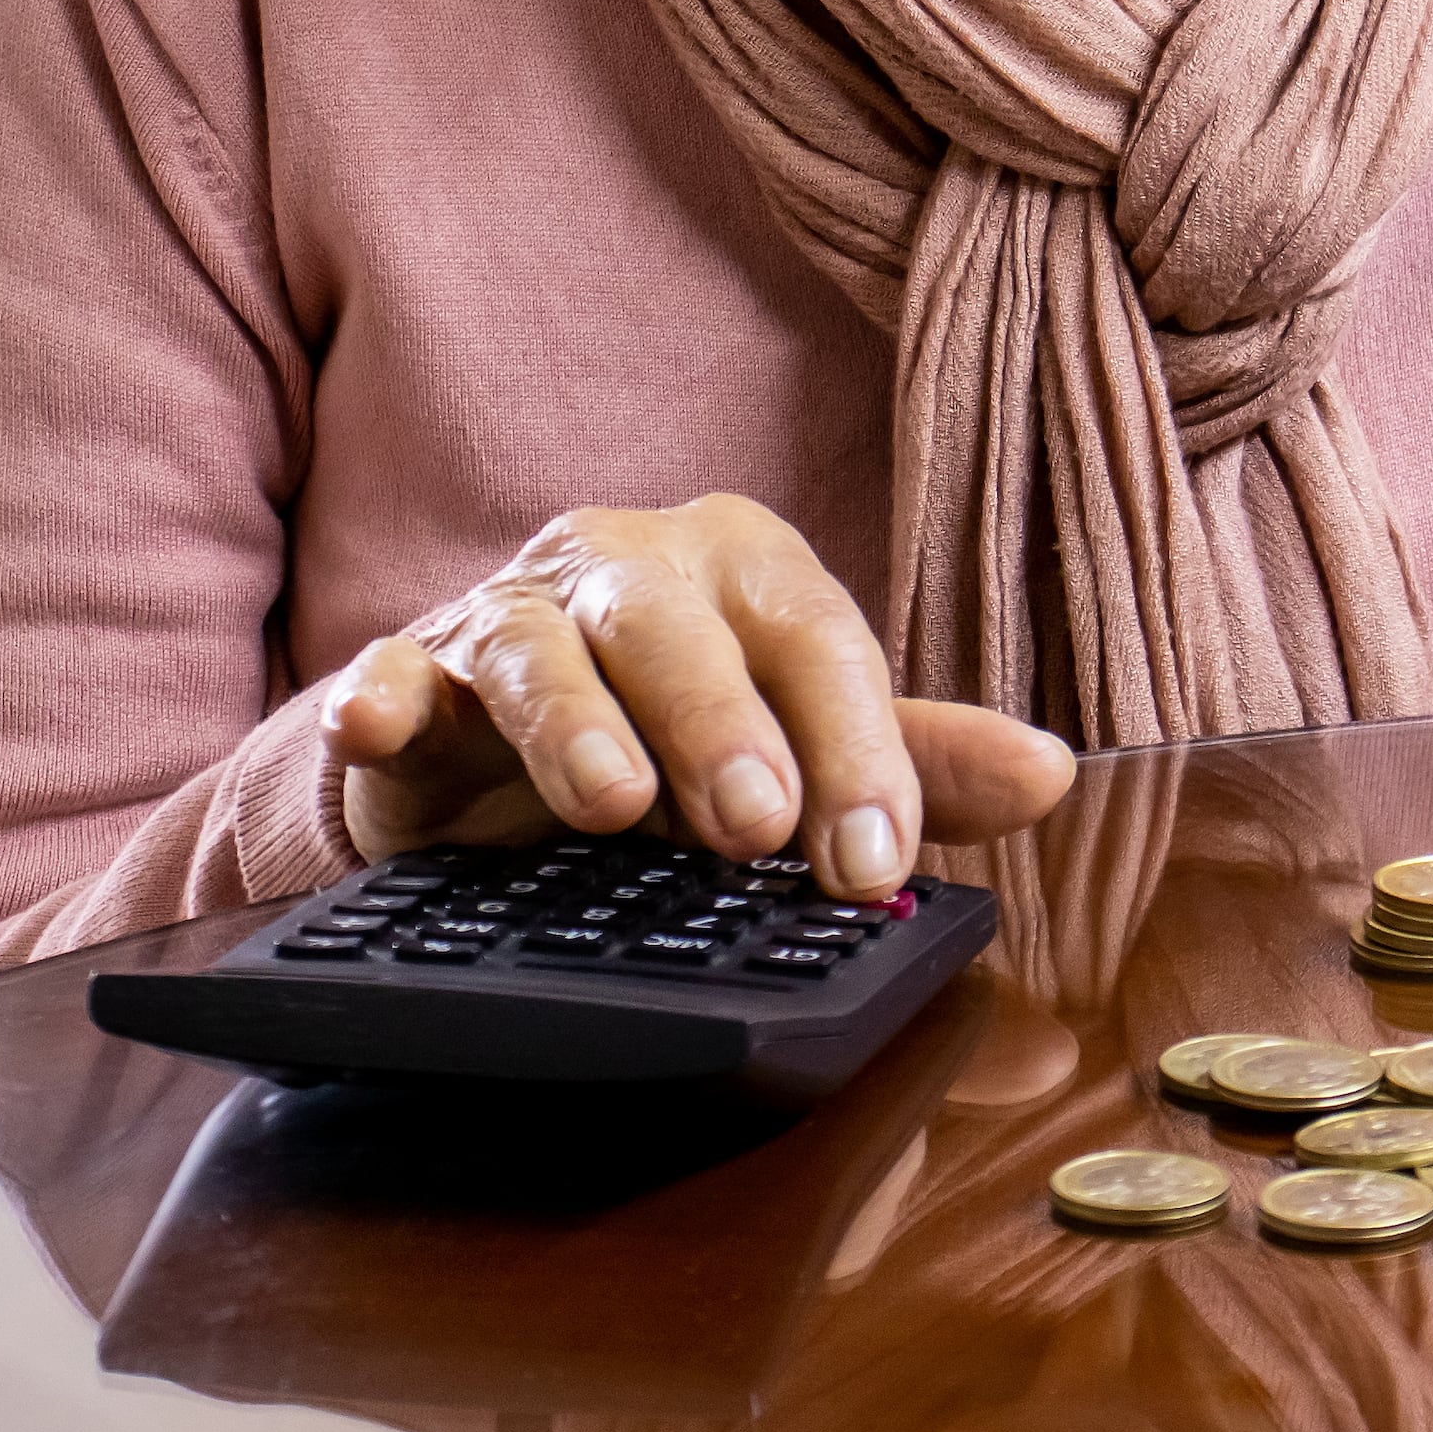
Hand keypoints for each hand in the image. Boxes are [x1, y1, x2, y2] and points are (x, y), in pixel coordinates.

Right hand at [317, 493, 1077, 898]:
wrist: (501, 747)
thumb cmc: (676, 731)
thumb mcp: (801, 742)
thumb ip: (913, 758)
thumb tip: (1052, 774)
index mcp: (745, 570)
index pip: (818, 641)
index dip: (856, 749)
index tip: (877, 861)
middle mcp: (629, 571)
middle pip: (677, 628)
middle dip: (722, 724)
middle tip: (755, 826)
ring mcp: (512, 615)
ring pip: (540, 648)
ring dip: (575, 723)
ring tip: (609, 805)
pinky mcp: (412, 674)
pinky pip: (389, 672)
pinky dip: (380, 694)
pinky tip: (381, 723)